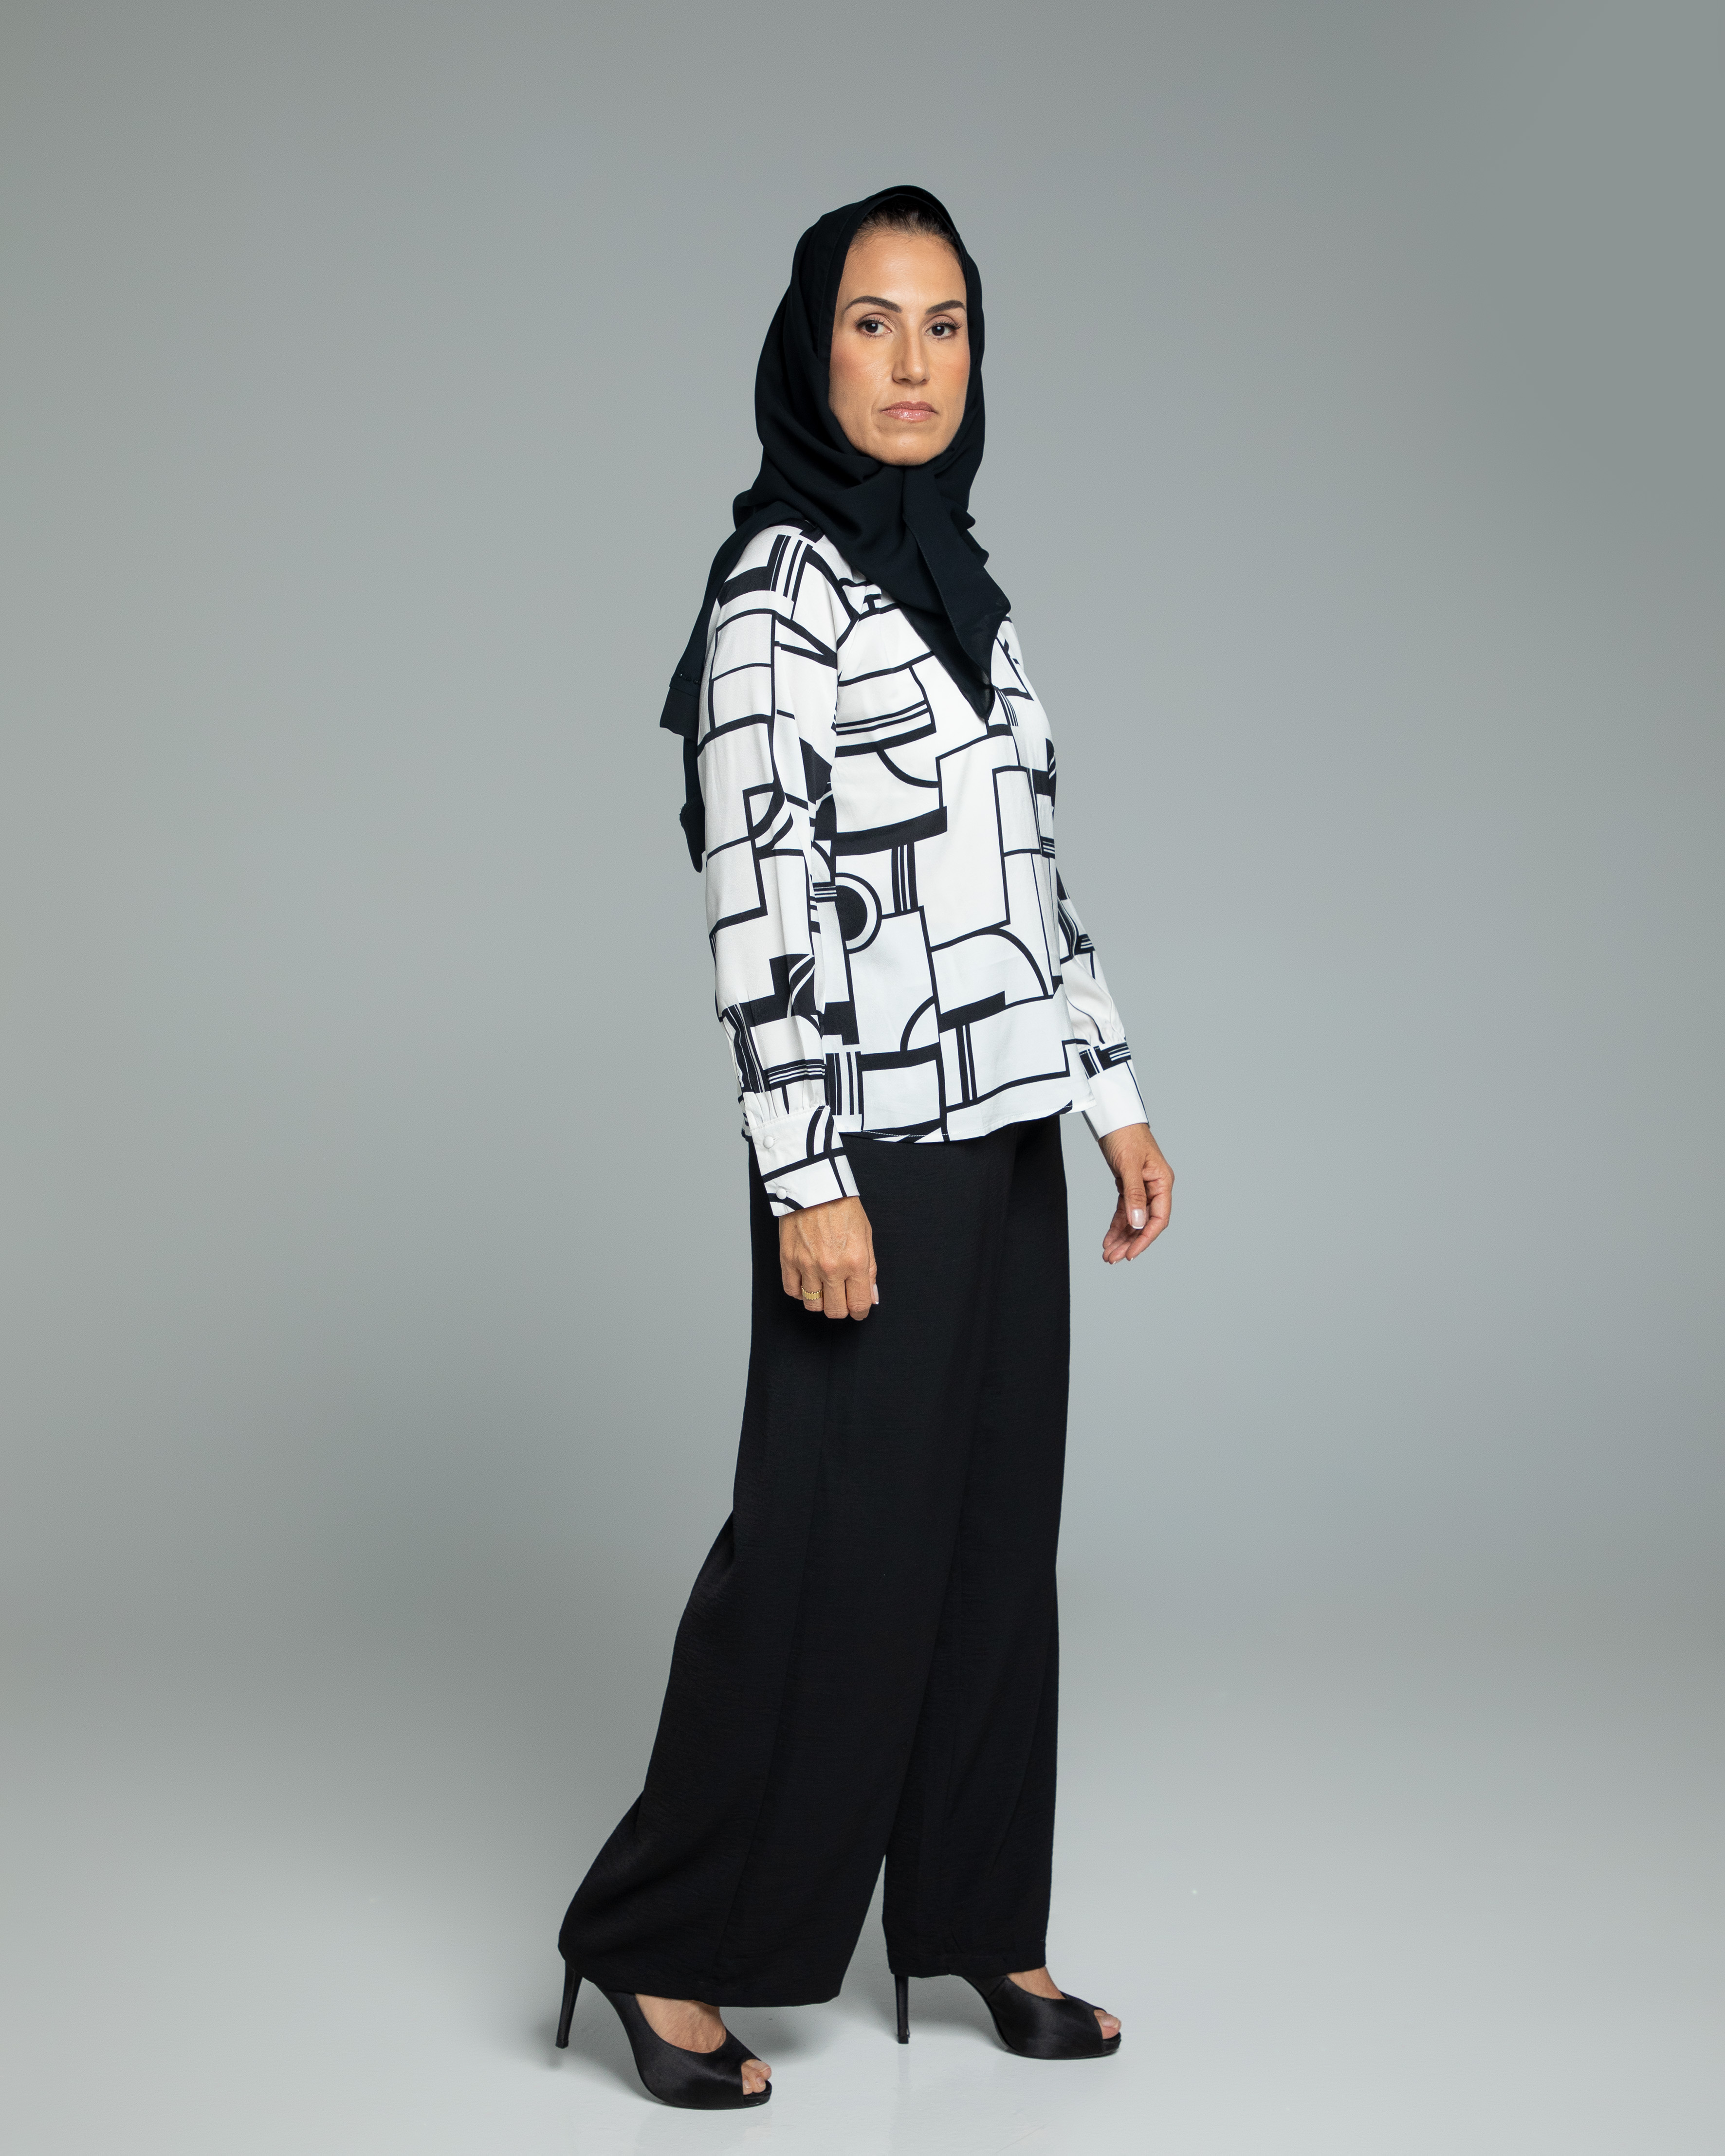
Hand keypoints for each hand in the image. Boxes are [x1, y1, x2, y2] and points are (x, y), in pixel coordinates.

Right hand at [779, 1195, 877, 1319]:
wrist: (815, 1186)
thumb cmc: (843, 1207)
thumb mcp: (866, 1236)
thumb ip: (869, 1270)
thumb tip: (871, 1296)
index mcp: (855, 1261)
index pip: (859, 1304)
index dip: (861, 1312)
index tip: (859, 1310)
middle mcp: (831, 1268)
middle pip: (835, 1310)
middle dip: (841, 1309)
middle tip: (842, 1300)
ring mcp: (807, 1265)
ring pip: (812, 1305)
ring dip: (820, 1302)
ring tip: (824, 1290)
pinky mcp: (788, 1260)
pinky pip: (792, 1291)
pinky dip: (800, 1291)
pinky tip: (807, 1282)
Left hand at [1098, 1122, 1172, 1263]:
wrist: (1113, 1116)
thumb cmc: (1125, 1134)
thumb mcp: (1129, 1164)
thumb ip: (1134, 1195)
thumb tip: (1138, 1223)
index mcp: (1162, 1182)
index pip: (1159, 1219)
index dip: (1146, 1239)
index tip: (1131, 1254)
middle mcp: (1155, 1187)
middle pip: (1145, 1223)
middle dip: (1129, 1243)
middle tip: (1112, 1259)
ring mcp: (1142, 1187)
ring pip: (1133, 1220)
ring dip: (1122, 1238)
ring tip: (1108, 1255)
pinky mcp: (1128, 1185)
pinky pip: (1124, 1211)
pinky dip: (1116, 1225)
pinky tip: (1108, 1239)